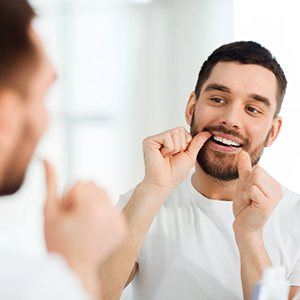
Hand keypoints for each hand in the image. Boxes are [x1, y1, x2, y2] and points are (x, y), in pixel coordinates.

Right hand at [43, 160, 126, 296]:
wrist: (74, 268)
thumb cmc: (59, 243)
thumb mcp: (49, 212)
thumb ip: (50, 183)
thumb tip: (47, 160)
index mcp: (92, 209)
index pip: (81, 183)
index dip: (69, 198)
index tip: (67, 215)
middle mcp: (110, 213)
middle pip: (95, 186)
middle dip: (82, 198)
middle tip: (75, 219)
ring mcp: (118, 221)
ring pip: (104, 194)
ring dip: (93, 203)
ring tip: (84, 223)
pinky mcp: (123, 228)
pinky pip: (112, 207)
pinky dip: (103, 213)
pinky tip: (94, 228)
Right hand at [142, 126, 210, 190]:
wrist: (164, 183)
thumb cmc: (175, 172)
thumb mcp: (190, 155)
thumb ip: (197, 143)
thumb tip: (208, 132)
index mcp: (169, 140)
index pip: (183, 131)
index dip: (185, 144)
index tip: (177, 155)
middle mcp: (161, 138)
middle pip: (180, 130)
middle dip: (181, 146)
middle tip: (171, 157)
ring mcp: (154, 139)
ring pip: (174, 133)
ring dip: (175, 148)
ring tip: (166, 157)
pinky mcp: (149, 141)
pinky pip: (167, 137)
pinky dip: (169, 149)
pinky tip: (162, 156)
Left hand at [233, 151, 282, 234]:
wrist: (243, 225)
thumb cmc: (245, 206)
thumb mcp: (243, 184)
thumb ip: (245, 169)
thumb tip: (242, 152)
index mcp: (274, 184)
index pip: (257, 168)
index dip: (248, 180)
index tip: (249, 193)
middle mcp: (278, 190)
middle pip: (256, 172)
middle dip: (246, 184)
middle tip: (248, 198)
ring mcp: (274, 197)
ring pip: (254, 178)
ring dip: (245, 190)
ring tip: (249, 201)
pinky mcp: (267, 204)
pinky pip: (252, 189)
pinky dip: (246, 195)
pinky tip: (250, 205)